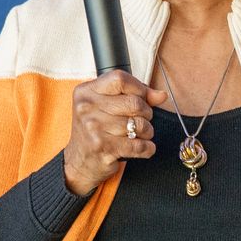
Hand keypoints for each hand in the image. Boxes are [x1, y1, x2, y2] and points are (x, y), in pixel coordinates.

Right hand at [61, 71, 168, 195]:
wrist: (79, 162)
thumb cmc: (95, 130)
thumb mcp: (107, 106)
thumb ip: (134, 96)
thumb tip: (161, 95)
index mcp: (86, 92)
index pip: (120, 79)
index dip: (139, 88)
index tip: (143, 98)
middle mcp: (86, 107)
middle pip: (134, 102)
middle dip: (146, 113)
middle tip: (142, 120)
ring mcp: (93, 128)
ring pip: (139, 125)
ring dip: (147, 132)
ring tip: (139, 135)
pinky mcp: (102, 147)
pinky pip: (138, 145)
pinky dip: (147, 148)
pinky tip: (142, 148)